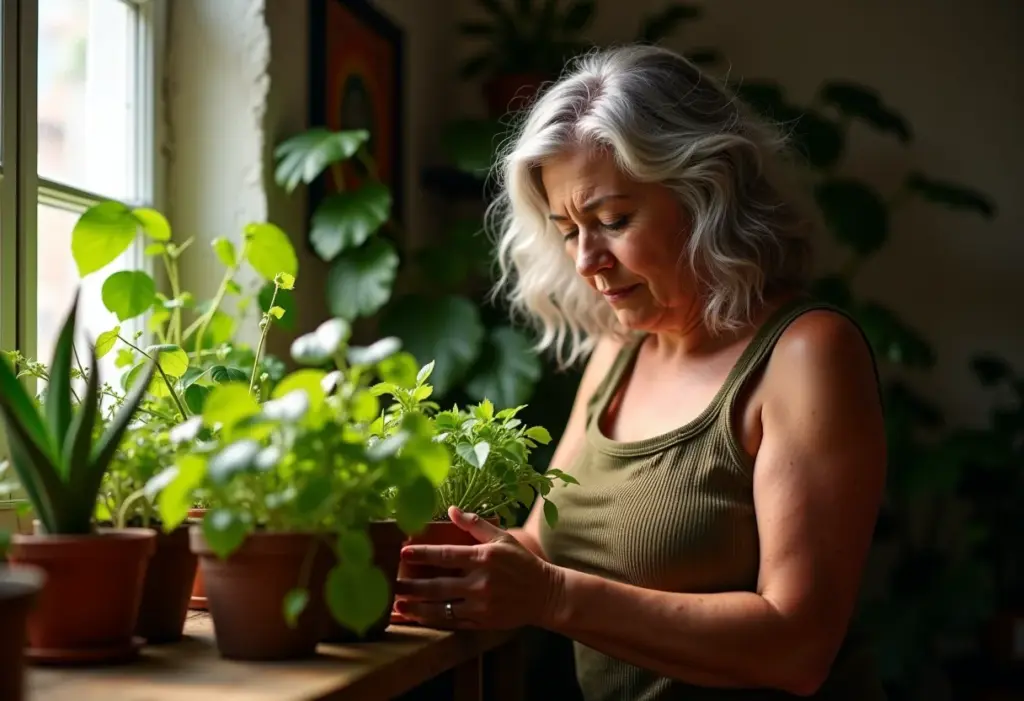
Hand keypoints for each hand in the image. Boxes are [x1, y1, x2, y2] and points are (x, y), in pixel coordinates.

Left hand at [393, 506, 564, 629]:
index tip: (402, 553)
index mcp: (483, 558)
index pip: (445, 555)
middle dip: (411, 585)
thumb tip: (451, 510)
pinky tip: (418, 618)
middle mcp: (480, 582)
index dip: (422, 554)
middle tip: (390, 583)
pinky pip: (452, 622)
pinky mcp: (482, 621)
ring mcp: (480, 604)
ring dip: (416, 607)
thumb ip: (476, 524)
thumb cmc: (522, 562)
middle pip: (437, 585)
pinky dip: (433, 621)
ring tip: (397, 605)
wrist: (545, 594)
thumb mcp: (503, 538)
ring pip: (441, 607)